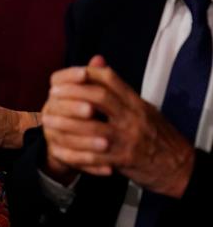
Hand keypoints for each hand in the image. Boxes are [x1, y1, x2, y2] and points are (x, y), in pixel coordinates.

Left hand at [43, 56, 195, 197]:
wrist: (179, 166)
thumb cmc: (154, 133)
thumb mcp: (140, 106)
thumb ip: (116, 87)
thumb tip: (96, 60)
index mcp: (135, 101)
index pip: (108, 78)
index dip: (82, 75)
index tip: (62, 79)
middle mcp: (133, 116)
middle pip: (100, 97)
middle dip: (72, 94)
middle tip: (51, 96)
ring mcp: (129, 138)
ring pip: (93, 127)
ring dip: (66, 124)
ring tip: (47, 121)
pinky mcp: (125, 159)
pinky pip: (94, 156)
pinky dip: (74, 153)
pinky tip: (57, 149)